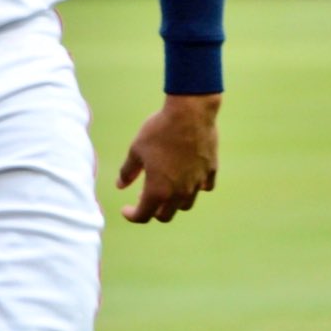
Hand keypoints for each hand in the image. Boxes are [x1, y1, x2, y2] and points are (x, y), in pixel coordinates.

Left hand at [116, 93, 220, 223]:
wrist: (189, 114)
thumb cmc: (158, 131)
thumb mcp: (136, 151)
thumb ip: (128, 172)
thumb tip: (120, 186)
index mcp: (158, 190)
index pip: (143, 215)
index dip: (132, 215)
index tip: (125, 209)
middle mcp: (180, 192)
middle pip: (166, 215)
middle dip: (152, 211)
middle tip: (142, 198)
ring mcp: (198, 183)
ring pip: (185, 204)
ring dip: (172, 202)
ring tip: (163, 188)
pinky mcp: (211, 171)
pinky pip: (203, 188)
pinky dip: (193, 188)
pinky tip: (185, 178)